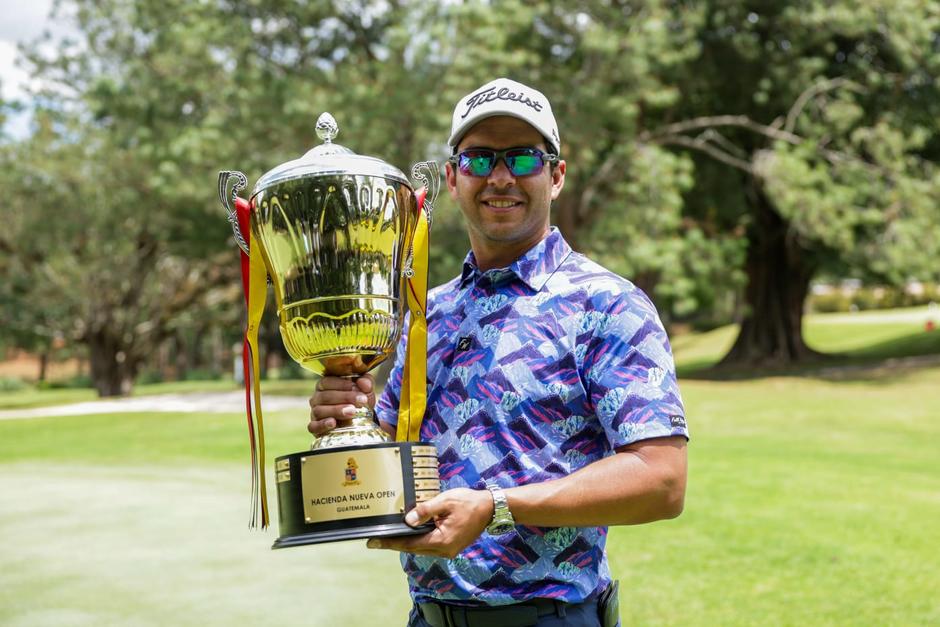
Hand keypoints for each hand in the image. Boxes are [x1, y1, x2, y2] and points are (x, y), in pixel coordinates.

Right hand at [307, 374, 375, 435]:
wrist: (359, 423)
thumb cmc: (358, 402)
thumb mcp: (365, 391)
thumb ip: (366, 382)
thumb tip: (364, 383)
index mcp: (325, 385)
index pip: (327, 381)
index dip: (340, 384)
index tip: (354, 386)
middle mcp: (317, 398)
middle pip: (325, 396)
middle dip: (344, 397)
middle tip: (361, 401)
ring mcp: (314, 413)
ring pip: (319, 410)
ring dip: (337, 411)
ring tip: (352, 412)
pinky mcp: (315, 428)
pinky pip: (313, 426)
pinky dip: (322, 425)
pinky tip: (333, 423)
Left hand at [366, 488, 493, 557]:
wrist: (490, 508)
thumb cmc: (468, 502)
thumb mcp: (445, 501)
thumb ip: (425, 510)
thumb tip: (407, 521)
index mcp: (442, 541)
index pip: (409, 544)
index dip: (390, 543)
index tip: (373, 542)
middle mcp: (444, 551)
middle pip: (413, 548)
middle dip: (394, 544)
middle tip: (375, 540)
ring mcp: (448, 550)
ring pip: (421, 548)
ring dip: (406, 542)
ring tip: (388, 537)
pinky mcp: (451, 546)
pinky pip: (429, 545)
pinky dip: (418, 540)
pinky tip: (409, 533)